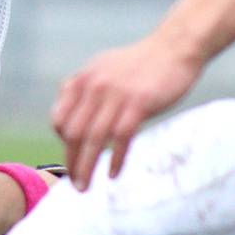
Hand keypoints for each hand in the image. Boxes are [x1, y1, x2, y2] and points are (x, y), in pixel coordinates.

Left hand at [51, 32, 202, 190]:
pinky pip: (121, 138)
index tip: (71, 156)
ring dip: (86, 167)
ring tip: (85, 186)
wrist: (174, 48)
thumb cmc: (141, 62)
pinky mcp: (139, 103)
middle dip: (71, 161)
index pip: (60, 118)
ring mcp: (116, 95)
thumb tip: (66, 105)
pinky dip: (115, 160)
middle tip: (75, 182)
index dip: (61, 142)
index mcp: (84, 79)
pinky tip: (112, 173)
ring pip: (94, 139)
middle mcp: (95, 86)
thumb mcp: (103, 67)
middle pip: (73, 132)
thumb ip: (85, 86)